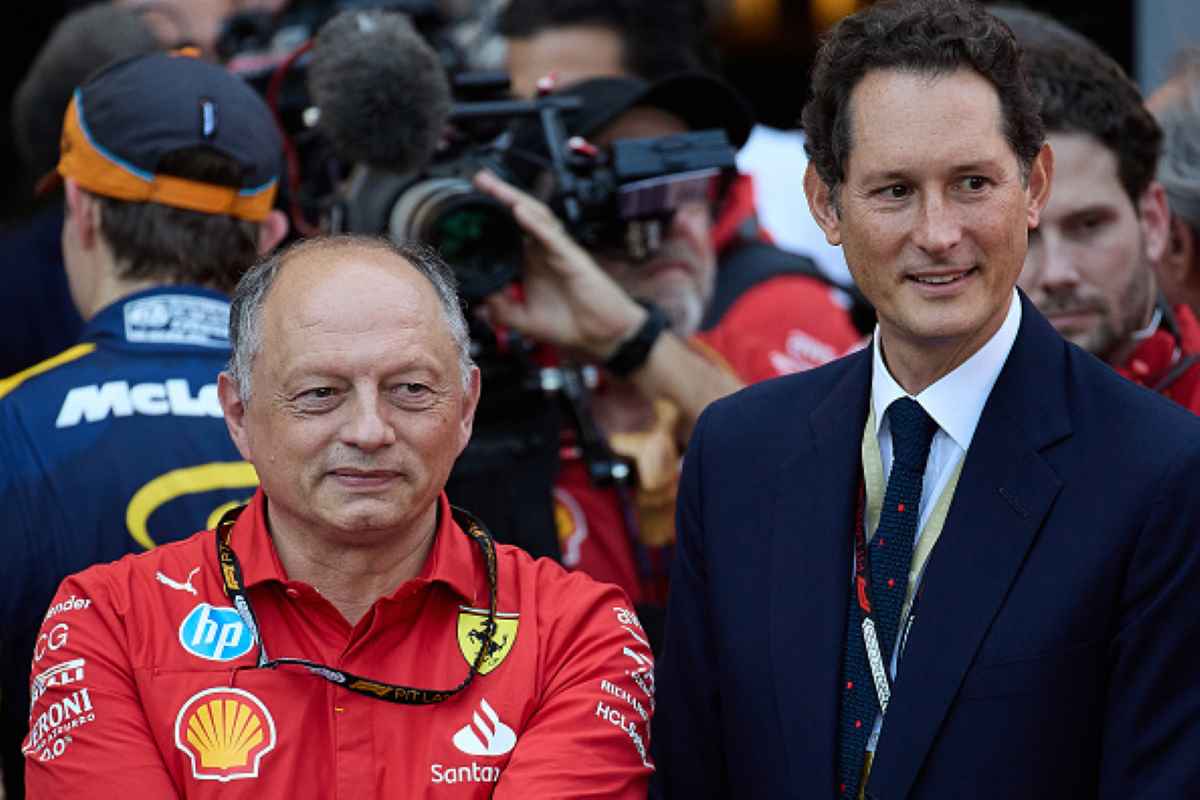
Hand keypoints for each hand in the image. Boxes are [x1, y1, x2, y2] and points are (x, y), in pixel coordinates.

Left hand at [473, 170, 645, 358]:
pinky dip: (535, 223)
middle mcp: (544, 250)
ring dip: (515, 198)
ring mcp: (558, 251)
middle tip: (479, 179)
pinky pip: (551, 235)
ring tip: (494, 186)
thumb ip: (502, 311)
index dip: (491, 216)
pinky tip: (519, 211)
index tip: (467, 207)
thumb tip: (479, 303)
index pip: (509, 231)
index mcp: (532, 261)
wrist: (601, 335)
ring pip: (536, 216)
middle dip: (500, 195)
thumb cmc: (571, 324)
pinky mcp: (572, 257)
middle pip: (520, 215)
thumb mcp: (525, 320)